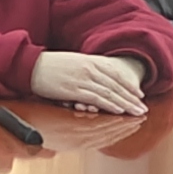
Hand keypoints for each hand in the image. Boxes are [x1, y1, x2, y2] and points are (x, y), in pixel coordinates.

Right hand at [28, 50, 147, 114]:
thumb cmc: (49, 65)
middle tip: (143, 108)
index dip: (129, 85)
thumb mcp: (72, 61)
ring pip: (110, 93)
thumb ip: (88, 68)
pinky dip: (109, 105)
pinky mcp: (74, 90)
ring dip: (125, 104)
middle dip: (131, 98)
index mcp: (89, 61)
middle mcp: (89, 69)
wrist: (29, 65)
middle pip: (116, 85)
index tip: (139, 95)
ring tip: (136, 112)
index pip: (116, 74)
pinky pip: (96, 99)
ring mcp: (82, 79)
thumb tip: (99, 77)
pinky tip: (118, 111)